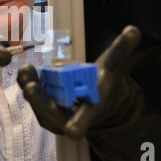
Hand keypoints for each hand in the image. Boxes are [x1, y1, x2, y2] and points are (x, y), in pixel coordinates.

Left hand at [17, 25, 141, 139]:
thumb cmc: (100, 83)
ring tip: (26, 71)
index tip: (72, 130)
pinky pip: (34, 99)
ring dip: (30, 89)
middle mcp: (73, 117)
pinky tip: (26, 72)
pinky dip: (28, 86)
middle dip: (42, 101)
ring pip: (40, 107)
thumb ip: (120, 50)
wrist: (92, 100)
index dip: (79, 124)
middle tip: (31, 85)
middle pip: (54, 114)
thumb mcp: (111, 66)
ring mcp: (56, 117)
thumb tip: (133, 29)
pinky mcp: (44, 111)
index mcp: (92, 109)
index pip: (85, 120)